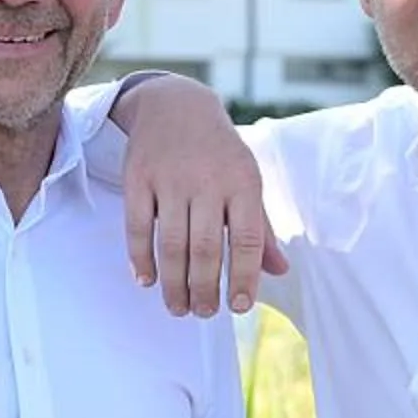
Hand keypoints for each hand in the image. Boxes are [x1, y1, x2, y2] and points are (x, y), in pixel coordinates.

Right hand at [118, 77, 285, 317]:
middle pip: (205, 249)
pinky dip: (141, 259)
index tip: (238, 307)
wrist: (176, 105)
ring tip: (178, 307)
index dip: (243, 277)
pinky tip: (147, 280)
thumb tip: (279, 272)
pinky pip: (138, 227)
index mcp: (243, 183)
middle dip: (204, 289)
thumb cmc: (219, 153)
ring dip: (174, 283)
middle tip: (202, 313)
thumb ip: (261, 228)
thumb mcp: (247, 181)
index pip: (248, 239)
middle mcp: (207, 181)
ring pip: (171, 244)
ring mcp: (170, 179)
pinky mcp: (138, 178)